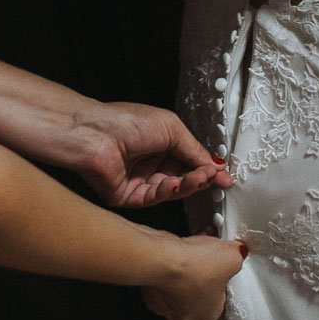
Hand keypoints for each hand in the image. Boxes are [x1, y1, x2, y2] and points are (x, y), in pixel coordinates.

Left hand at [67, 101, 232, 208]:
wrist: (93, 133)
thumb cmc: (126, 121)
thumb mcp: (171, 129)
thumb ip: (194, 150)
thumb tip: (215, 165)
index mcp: (160, 144)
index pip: (189, 161)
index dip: (207, 169)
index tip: (224, 176)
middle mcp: (150, 163)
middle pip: (183, 178)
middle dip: (200, 178)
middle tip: (215, 179)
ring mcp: (139, 181)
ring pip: (171, 190)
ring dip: (187, 185)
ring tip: (198, 178)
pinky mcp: (128, 197)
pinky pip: (153, 199)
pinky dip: (167, 192)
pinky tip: (174, 183)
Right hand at [142, 234, 245, 319]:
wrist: (163, 260)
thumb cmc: (195, 268)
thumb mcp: (233, 258)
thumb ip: (238, 255)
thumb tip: (238, 251)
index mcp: (208, 315)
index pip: (222, 296)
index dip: (224, 275)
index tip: (223, 262)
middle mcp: (184, 314)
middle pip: (202, 287)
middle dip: (206, 268)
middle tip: (209, 251)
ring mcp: (164, 302)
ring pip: (182, 280)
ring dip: (188, 261)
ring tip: (194, 243)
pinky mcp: (149, 287)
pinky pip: (166, 272)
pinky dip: (172, 259)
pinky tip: (179, 247)